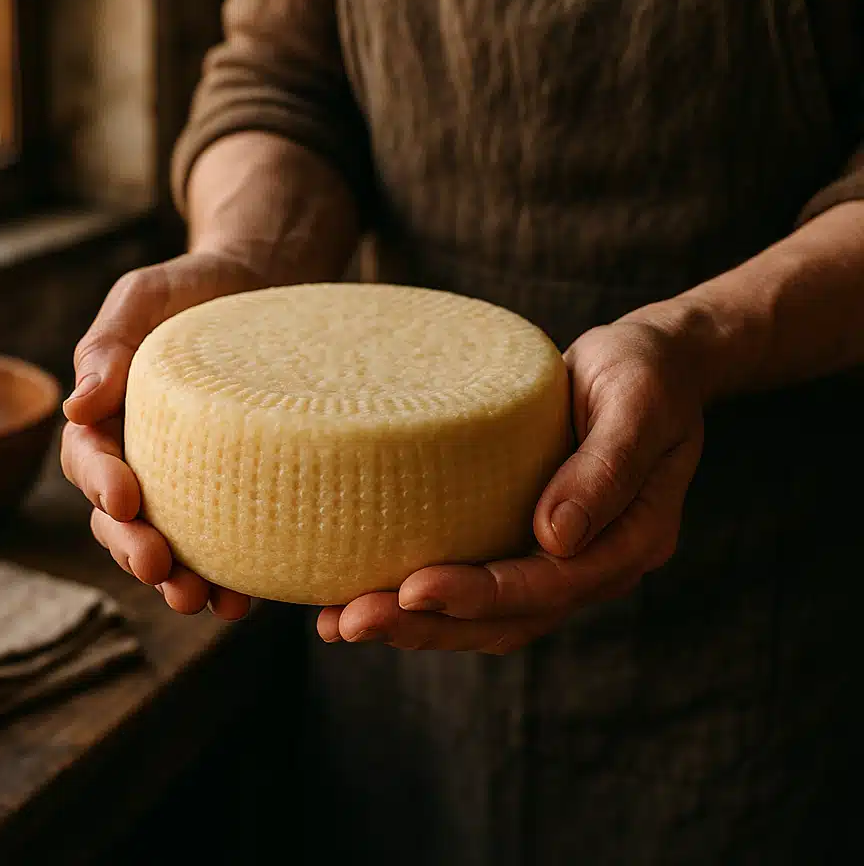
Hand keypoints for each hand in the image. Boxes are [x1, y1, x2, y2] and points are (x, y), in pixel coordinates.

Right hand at [61, 249, 265, 619]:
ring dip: (174, 578)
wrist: (261, 289)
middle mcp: (141, 456)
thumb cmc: (194, 289)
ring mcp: (185, 479)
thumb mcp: (145, 297)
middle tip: (158, 568)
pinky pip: (221, 541)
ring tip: (200, 601)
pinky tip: (245, 599)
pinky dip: (228, 575)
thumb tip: (75, 406)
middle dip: (131, 547)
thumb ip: (107, 344)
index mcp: (108, 415)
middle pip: (118, 517)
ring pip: (165, 541)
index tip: (124, 501)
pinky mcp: (231, 491)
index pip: (88, 458)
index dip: (99, 483)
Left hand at [316, 316, 705, 651]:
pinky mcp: (525, 537)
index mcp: (629, 540)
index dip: (479, 594)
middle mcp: (592, 563)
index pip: (548, 585)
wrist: (651, 363)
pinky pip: (476, 581)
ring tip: (338, 621)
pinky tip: (367, 591)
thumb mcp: (636, 405)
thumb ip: (604, 468)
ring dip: (414, 624)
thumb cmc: (644, 372)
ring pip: (485, 615)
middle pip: (506, 617)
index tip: (412, 590)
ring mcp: (558, 557)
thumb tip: (554, 537)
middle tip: (349, 621)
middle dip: (426, 625)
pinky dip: (424, 597)